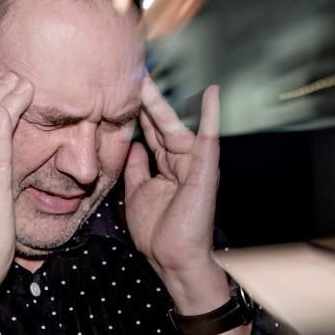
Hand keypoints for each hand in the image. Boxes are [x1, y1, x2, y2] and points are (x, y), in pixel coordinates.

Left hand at [124, 77, 225, 298]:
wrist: (172, 259)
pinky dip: (211, 115)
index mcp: (167, 166)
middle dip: (146, 100)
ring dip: (160, 103)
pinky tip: (212, 93)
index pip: (151, 132)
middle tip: (132, 75)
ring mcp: (195, 164)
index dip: (137, 112)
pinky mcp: (205, 170)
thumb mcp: (138, 193)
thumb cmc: (158, 232)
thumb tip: (132, 146)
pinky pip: (208, 139)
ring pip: (175, 126)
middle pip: (161, 124)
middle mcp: (182, 161)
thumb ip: (136, 168)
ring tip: (146, 79)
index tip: (123, 90)